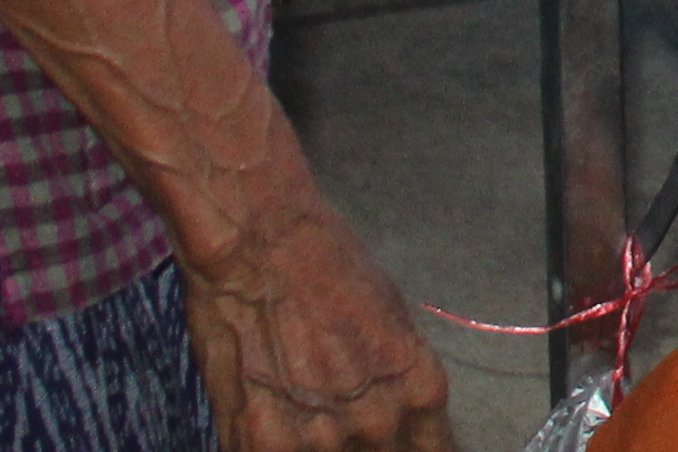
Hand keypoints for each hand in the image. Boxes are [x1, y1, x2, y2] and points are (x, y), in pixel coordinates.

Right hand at [185, 191, 455, 450]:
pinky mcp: (262, 445)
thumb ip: (398, 384)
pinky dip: (275, 448)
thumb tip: (402, 420)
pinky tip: (269, 426)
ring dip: (318, 448)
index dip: (412, 449)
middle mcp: (379, 424)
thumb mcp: (391, 324)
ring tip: (302, 417)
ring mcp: (321, 441)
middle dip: (369, 448)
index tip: (401, 443)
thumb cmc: (326, 269)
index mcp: (419, 390)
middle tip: (342, 422)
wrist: (258, 245)